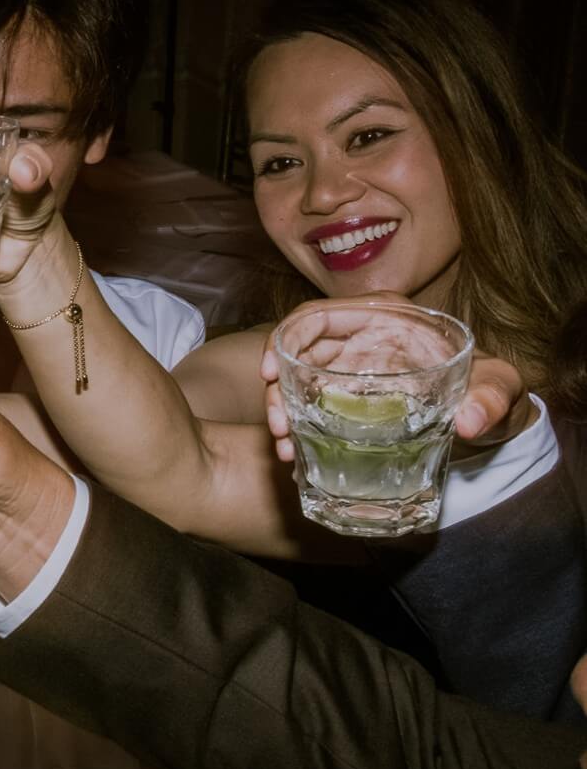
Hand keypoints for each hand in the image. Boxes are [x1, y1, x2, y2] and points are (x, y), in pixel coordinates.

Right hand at [259, 293, 536, 463]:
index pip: (320, 315)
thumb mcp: (498, 386)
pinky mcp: (343, 397)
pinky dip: (295, 426)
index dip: (286, 338)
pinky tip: (294, 452)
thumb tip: (470, 422)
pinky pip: (307, 405)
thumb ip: (491, 397)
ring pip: (295, 380)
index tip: (269, 372)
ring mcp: (348, 369)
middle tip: (279, 427)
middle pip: (297, 352)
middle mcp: (359, 339)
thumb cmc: (489, 389)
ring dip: (280, 410)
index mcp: (387, 318)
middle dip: (276, 387)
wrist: (487, 414)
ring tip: (285, 446)